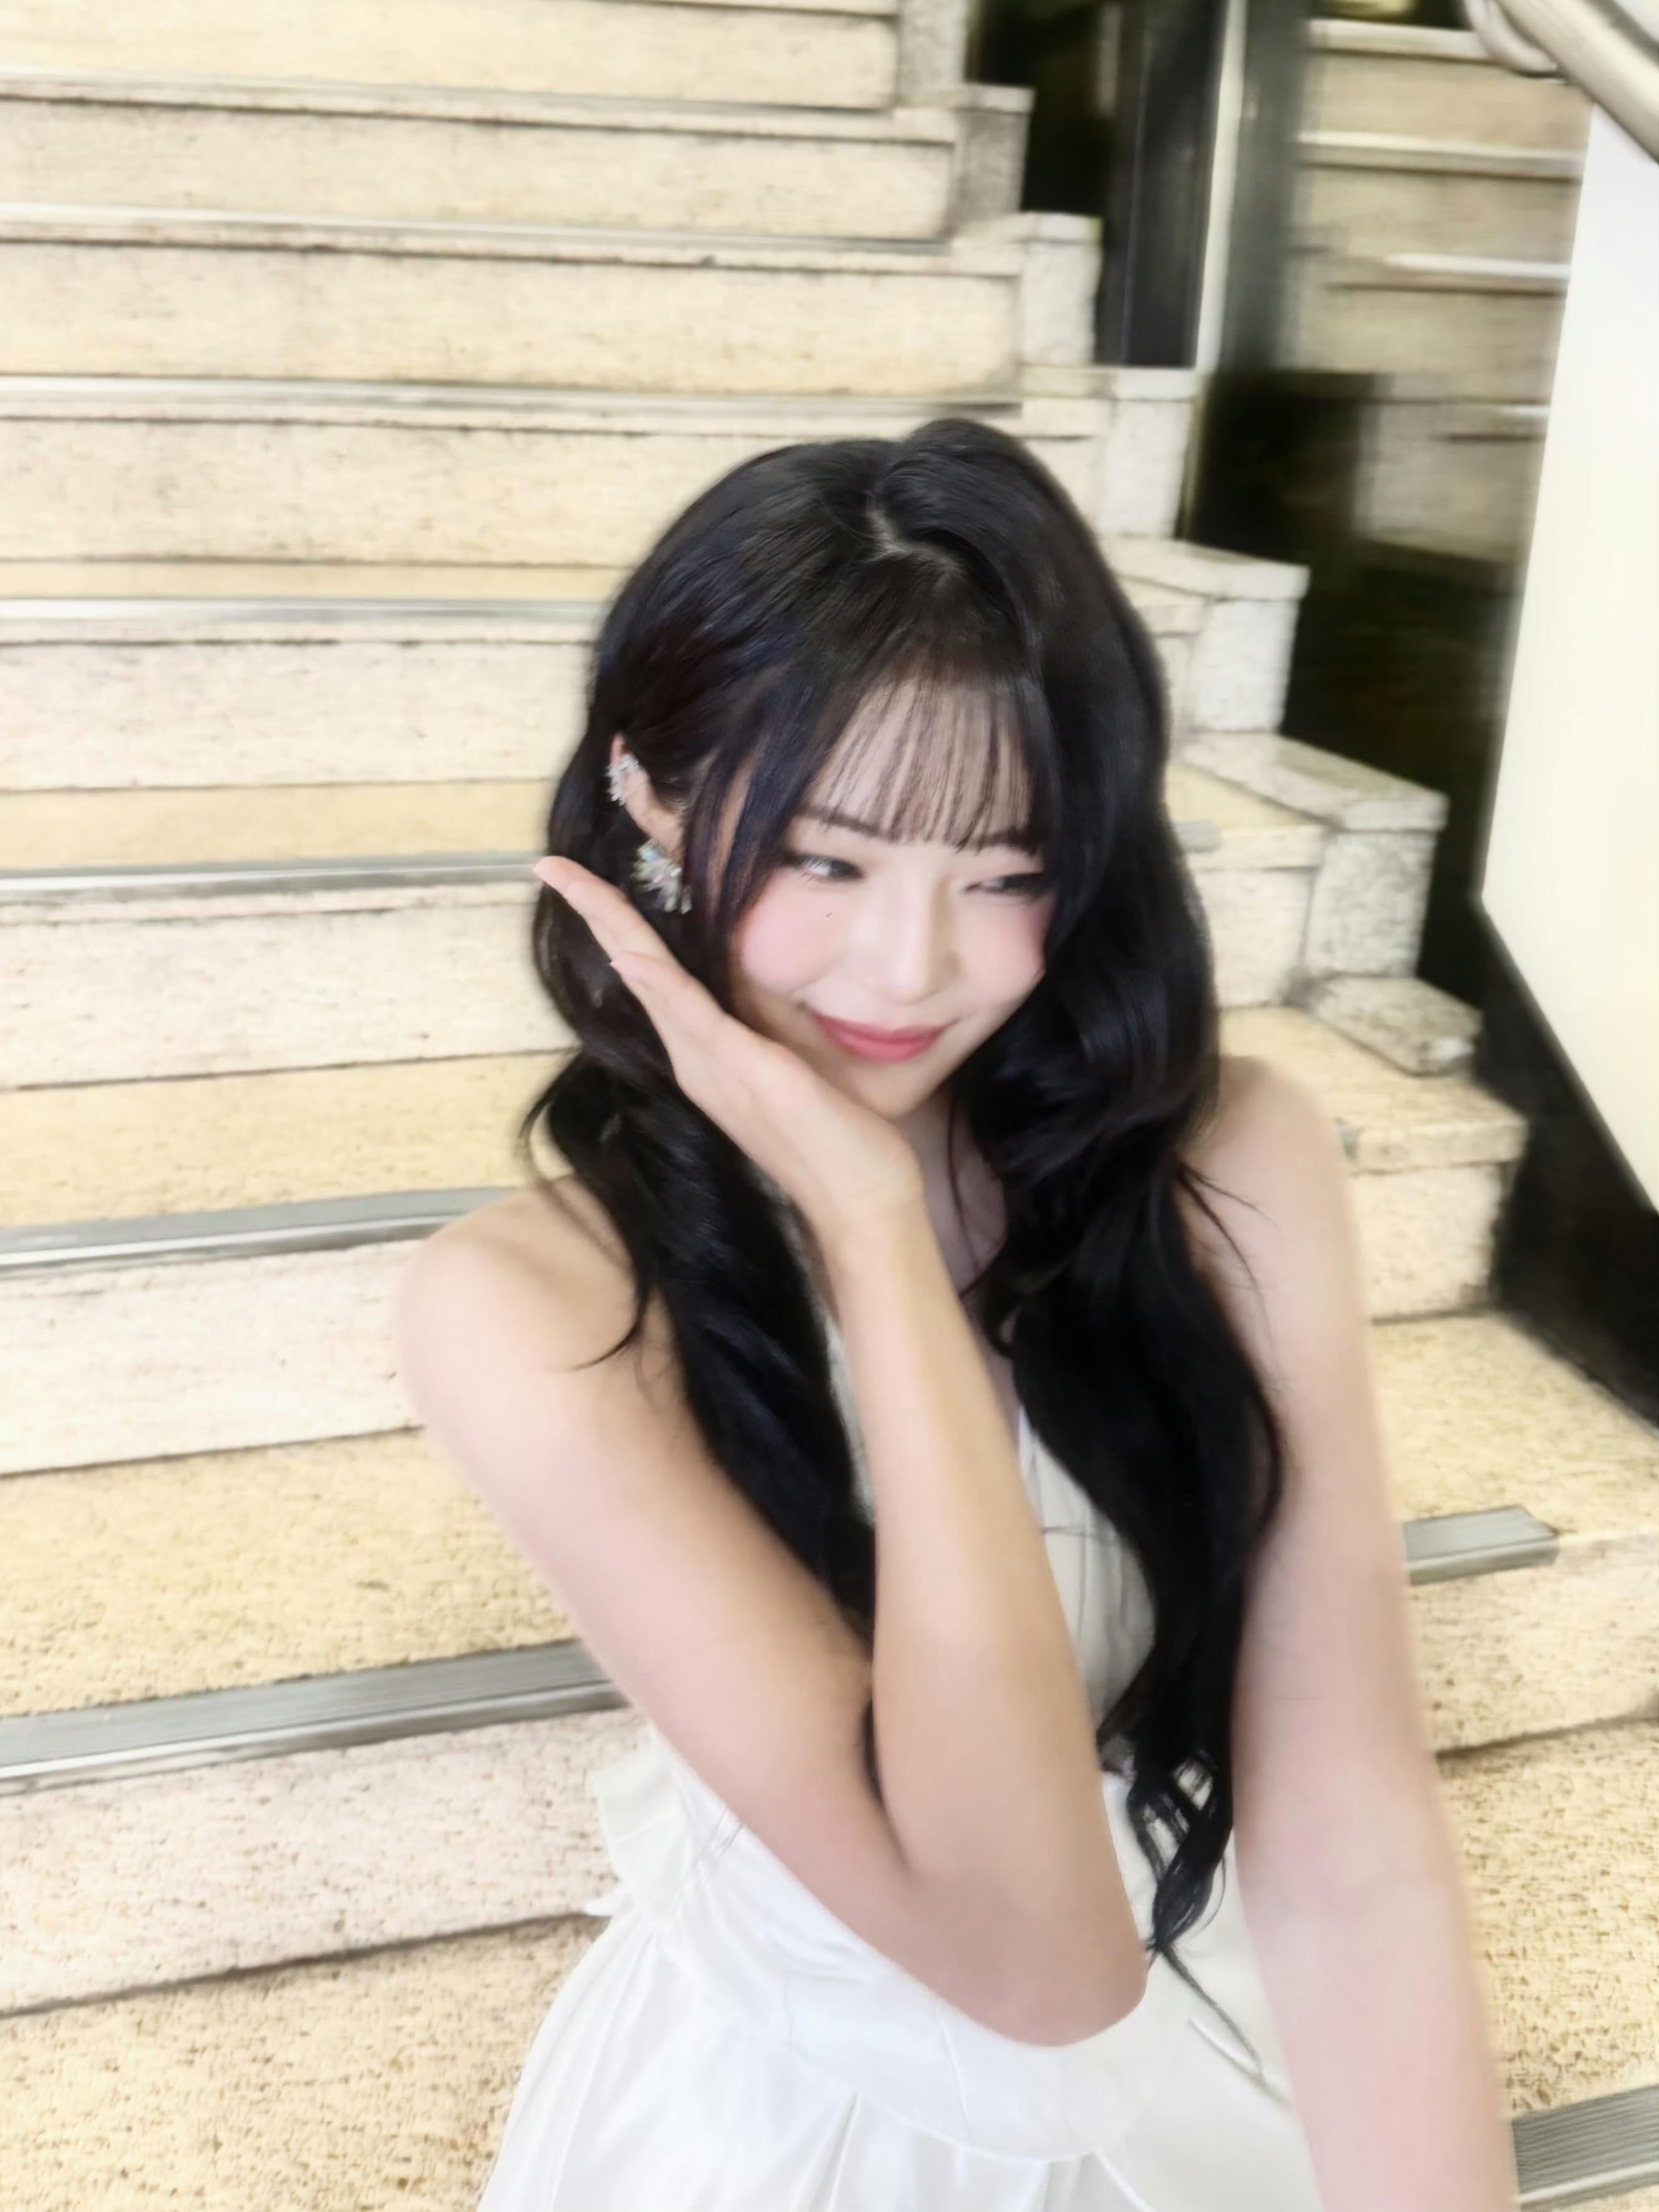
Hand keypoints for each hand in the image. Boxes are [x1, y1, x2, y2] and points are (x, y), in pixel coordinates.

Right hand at [533, 856, 925, 1237]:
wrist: (862, 1205)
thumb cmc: (838, 1137)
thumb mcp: (793, 1063)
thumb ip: (766, 1024)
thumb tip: (763, 980)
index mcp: (706, 1052)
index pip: (651, 974)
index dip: (615, 923)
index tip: (578, 878)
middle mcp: (698, 1058)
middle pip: (635, 966)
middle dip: (593, 909)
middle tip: (548, 861)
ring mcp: (717, 1066)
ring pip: (652, 981)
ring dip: (611, 926)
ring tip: (570, 879)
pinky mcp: (750, 1072)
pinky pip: (695, 1017)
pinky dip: (659, 982)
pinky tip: (631, 952)